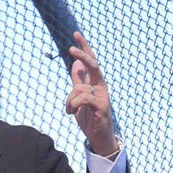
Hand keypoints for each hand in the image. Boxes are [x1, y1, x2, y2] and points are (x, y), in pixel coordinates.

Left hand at [66, 31, 117, 155]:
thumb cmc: (89, 117)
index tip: (76, 34)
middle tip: (71, 48)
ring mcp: (103, 96)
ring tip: (69, 111)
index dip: (84, 47)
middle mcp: (101, 86)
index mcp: (96, 82)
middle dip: (82, 55)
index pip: (90, 60)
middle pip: (93, 65)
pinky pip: (82, 99)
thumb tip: (75, 64)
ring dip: (69, 100)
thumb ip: (79, 81)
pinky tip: (72, 113)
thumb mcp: (79, 97)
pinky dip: (72, 105)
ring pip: (79, 87)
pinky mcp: (102, 107)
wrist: (98, 138)